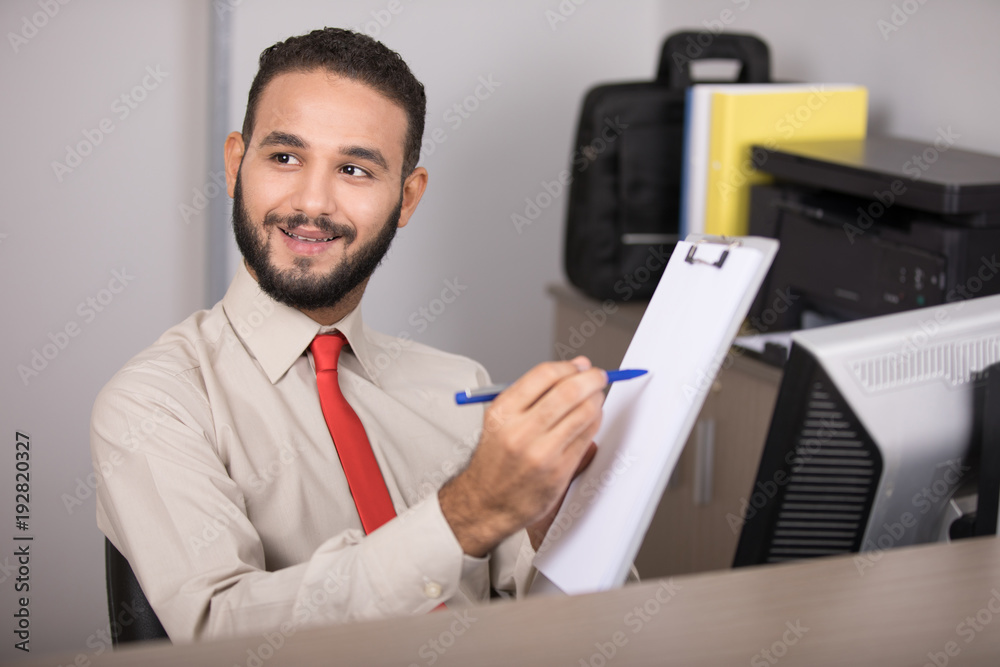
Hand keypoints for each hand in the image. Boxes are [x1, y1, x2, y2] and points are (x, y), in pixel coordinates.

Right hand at [439, 357, 606, 556]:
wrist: (486, 502)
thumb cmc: (496, 459)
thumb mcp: (500, 420)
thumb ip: (533, 394)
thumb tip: (575, 368)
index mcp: (503, 412)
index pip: (544, 375)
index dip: (569, 366)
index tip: (580, 366)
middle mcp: (520, 431)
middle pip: (568, 391)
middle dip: (591, 379)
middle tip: (598, 377)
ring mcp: (541, 452)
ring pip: (584, 413)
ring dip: (596, 399)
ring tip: (596, 397)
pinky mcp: (559, 471)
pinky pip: (587, 437)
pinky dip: (595, 422)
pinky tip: (591, 419)